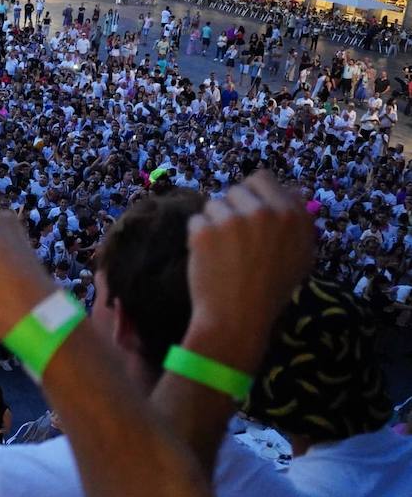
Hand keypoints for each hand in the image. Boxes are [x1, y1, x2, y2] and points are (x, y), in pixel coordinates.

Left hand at [184, 171, 314, 371]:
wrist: (237, 318)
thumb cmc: (270, 289)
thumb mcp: (301, 255)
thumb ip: (299, 220)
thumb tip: (294, 189)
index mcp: (293, 215)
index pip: (262, 179)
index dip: (253, 195)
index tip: (248, 215)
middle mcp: (265, 212)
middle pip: (235, 190)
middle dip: (232, 209)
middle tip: (235, 241)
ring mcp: (233, 219)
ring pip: (213, 204)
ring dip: (214, 223)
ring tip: (224, 253)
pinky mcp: (204, 230)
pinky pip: (196, 221)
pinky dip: (197, 237)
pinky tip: (209, 258)